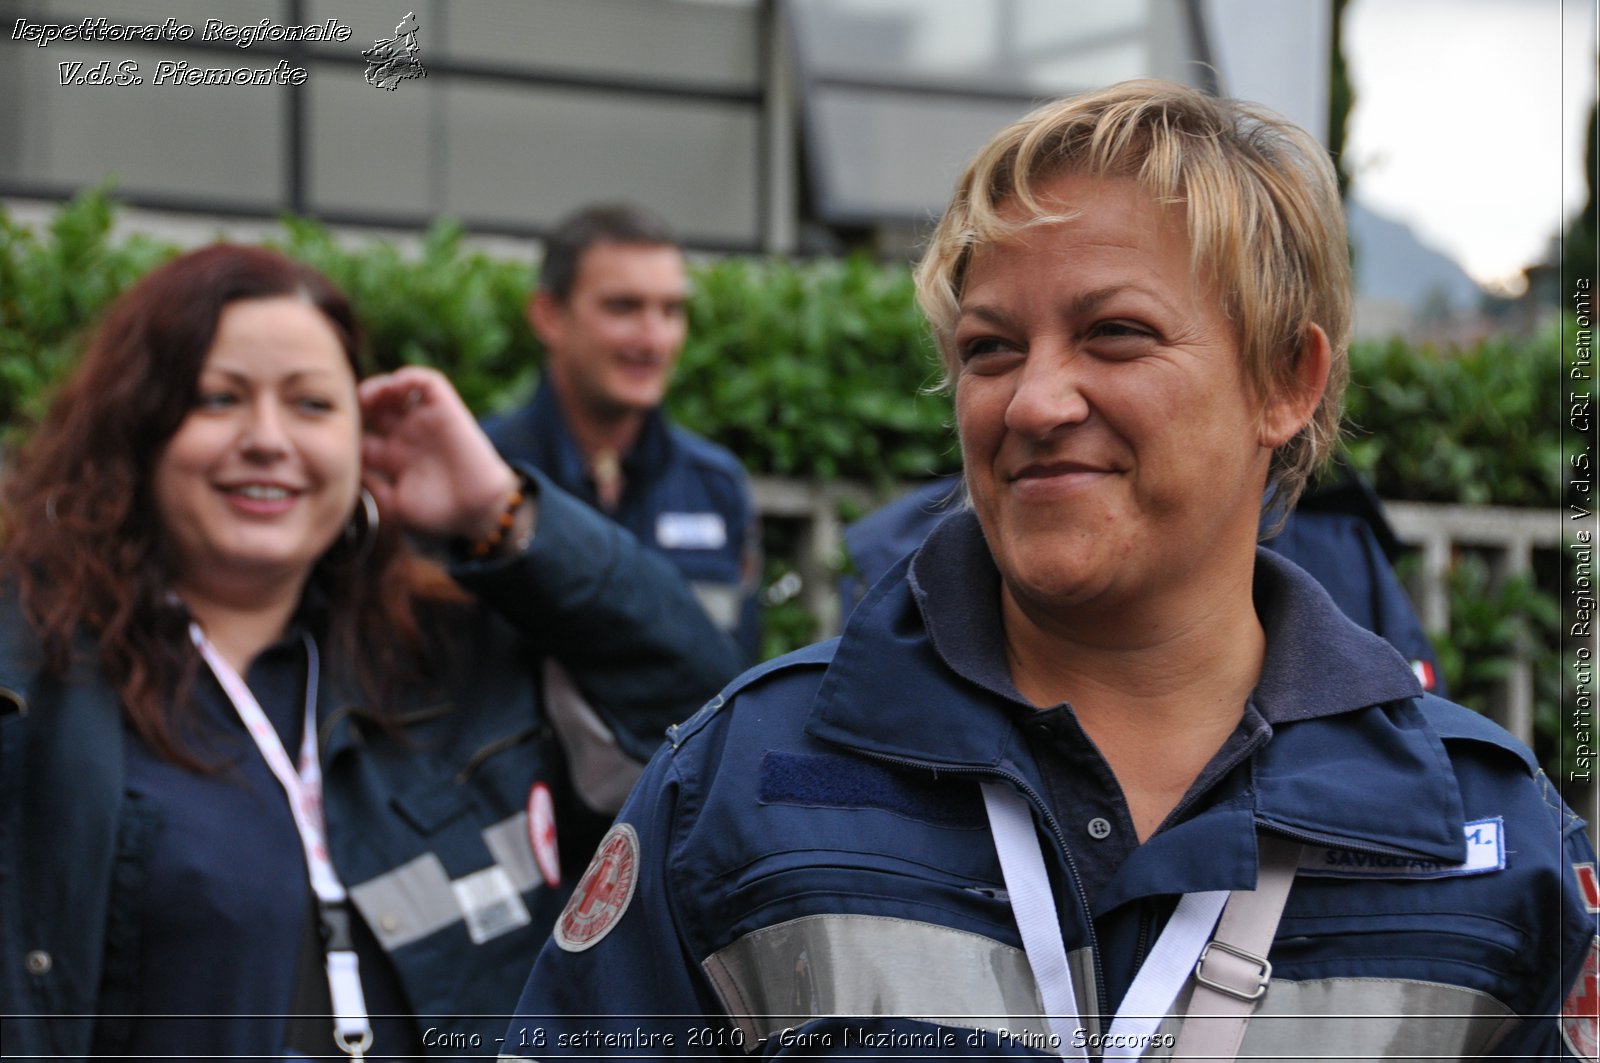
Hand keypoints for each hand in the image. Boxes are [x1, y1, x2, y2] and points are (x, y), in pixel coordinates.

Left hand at [358, 367, 519, 541]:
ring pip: (398, 389)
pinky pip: (426, 382)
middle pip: (376, 408)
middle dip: (358, 405)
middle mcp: (409, 436)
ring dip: (378, 387)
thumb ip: (371, 488)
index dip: (347, 431)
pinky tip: (394, 388)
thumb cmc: (439, 515)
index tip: (336, 436)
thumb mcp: (395, 505)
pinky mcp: (447, 410)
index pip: (362, 434)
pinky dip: (409, 377)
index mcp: (395, 458)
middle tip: (346, 410)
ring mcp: (427, 422)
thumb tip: (349, 470)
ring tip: (366, 397)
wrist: (478, 510)